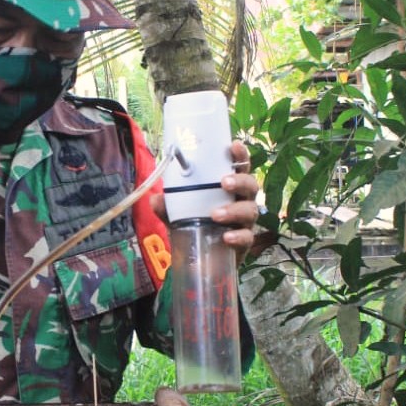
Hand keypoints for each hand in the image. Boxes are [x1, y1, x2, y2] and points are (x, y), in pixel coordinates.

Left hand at [151, 140, 260, 260]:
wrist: (202, 260)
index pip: (239, 167)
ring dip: (234, 210)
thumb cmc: (196, 226)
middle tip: (224, 182)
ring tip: (215, 215)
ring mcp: (245, 222)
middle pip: (251, 185)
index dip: (240, 155)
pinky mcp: (245, 242)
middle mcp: (241, 201)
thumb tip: (155, 199)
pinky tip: (226, 237)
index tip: (235, 145)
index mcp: (229, 188)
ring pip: (250, 210)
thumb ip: (168, 206)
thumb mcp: (178, 214)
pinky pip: (247, 237)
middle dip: (239, 181)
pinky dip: (237, 236)